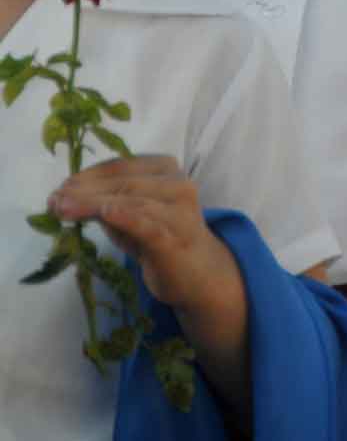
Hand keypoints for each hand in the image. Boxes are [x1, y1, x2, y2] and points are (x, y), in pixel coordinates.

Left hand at [47, 155, 241, 315]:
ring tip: (64, 211)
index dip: (89, 175)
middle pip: (124, 183)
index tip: (61, 186)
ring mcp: (180, 211)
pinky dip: (126, 217)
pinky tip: (106, 212)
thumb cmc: (159, 238)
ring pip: (131, 202)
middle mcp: (177, 184)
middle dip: (85, 191)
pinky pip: (149, 225)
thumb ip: (106, 201)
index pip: (122, 166)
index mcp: (166, 169)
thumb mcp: (131, 214)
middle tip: (54, 200)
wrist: (198, 274)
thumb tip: (65, 196)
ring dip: (93, 204)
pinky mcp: (177, 239)